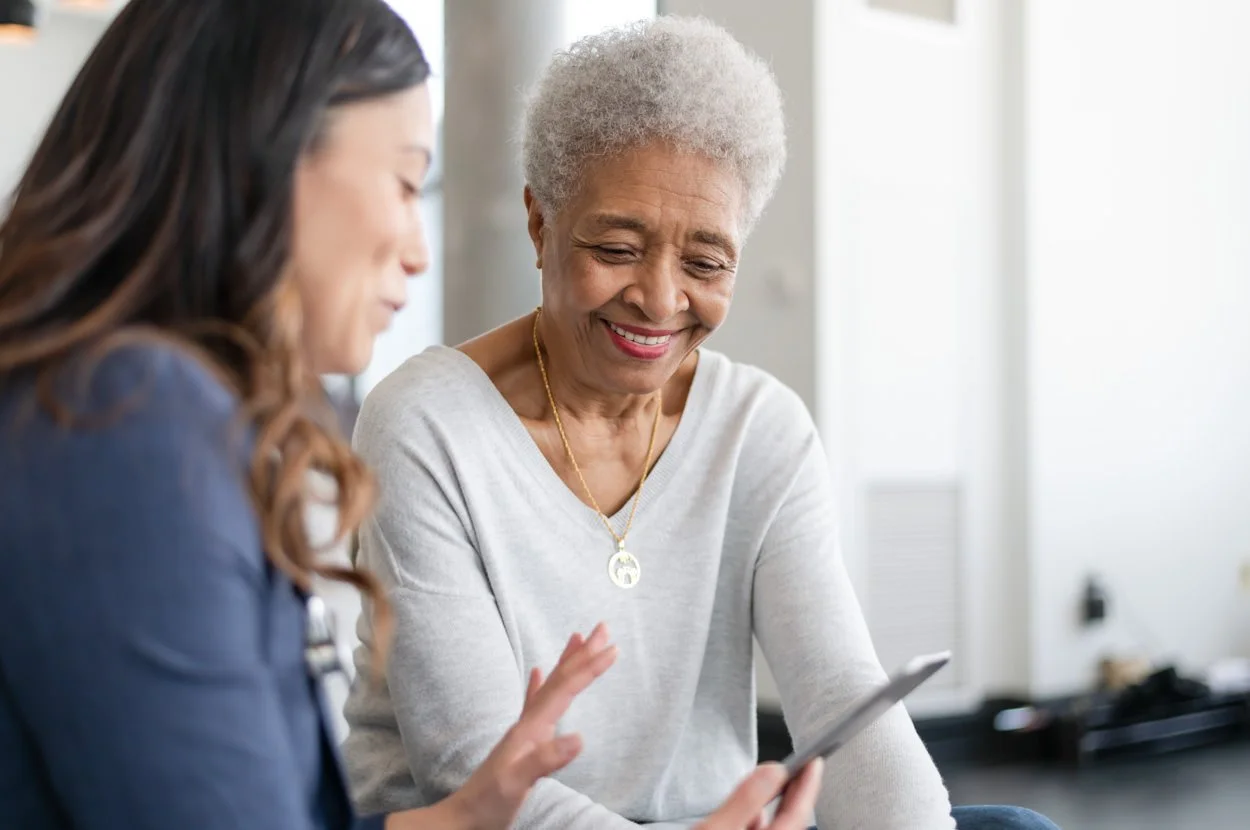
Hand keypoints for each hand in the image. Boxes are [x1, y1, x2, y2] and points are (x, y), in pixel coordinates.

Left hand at [390, 623, 616, 829]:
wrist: (462, 818)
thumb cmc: (488, 803)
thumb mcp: (517, 782)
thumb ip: (545, 759)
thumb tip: (580, 737)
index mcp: (530, 729)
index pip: (565, 690)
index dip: (589, 668)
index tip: (613, 649)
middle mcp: (527, 723)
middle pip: (559, 679)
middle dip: (582, 654)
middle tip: (602, 628)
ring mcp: (523, 731)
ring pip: (550, 685)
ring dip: (567, 662)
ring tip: (578, 638)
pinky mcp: (521, 741)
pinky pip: (533, 702)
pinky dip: (539, 684)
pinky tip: (536, 672)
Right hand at [695, 759, 823, 829]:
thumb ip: (745, 801)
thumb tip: (772, 773)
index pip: (797, 816)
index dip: (808, 786)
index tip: (814, 762)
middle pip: (789, 826)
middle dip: (793, 797)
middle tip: (801, 769)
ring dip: (773, 812)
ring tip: (772, 789)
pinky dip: (756, 825)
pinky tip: (749, 818)